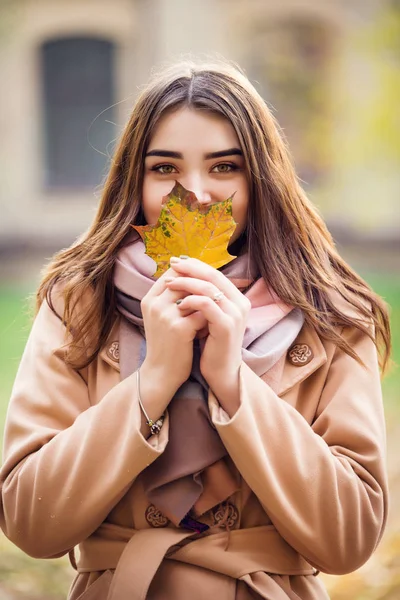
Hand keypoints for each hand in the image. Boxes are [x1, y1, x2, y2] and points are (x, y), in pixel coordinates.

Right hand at [140, 267, 206, 394]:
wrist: (162, 372)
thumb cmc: (167, 342)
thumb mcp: (162, 316)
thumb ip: (172, 297)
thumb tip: (195, 276)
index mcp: (149, 299)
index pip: (172, 274)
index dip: (190, 275)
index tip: (204, 282)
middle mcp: (155, 304)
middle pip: (184, 281)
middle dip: (201, 288)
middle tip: (214, 296)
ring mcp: (165, 315)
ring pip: (196, 296)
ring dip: (207, 304)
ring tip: (213, 312)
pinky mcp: (179, 328)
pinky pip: (202, 314)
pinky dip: (209, 320)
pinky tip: (209, 328)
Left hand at [166, 257, 250, 400]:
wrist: (221, 372)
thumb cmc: (211, 344)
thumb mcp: (207, 317)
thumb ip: (202, 298)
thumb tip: (181, 276)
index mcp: (237, 298)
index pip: (215, 274)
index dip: (195, 265)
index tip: (176, 262)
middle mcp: (240, 303)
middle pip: (213, 276)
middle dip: (190, 268)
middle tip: (172, 264)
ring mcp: (235, 314)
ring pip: (209, 288)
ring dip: (187, 283)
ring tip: (169, 283)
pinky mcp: (227, 326)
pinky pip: (207, 305)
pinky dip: (191, 301)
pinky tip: (178, 304)